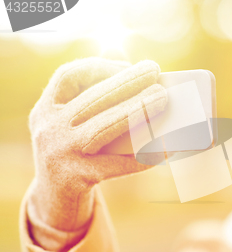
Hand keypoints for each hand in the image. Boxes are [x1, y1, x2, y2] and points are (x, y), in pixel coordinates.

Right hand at [26, 58, 166, 250]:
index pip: (68, 76)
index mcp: (46, 109)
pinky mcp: (77, 178)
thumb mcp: (70, 120)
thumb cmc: (73, 149)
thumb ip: (89, 90)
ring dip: (135, 110)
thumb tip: (120, 54)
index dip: (98, 67)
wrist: (54, 198)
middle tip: (155, 70)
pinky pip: (117, 165)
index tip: (126, 64)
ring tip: (162, 98)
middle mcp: (48, 129)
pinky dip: (143, 156)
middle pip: (92, 100)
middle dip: (126, 82)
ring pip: (102, 129)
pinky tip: (166, 148)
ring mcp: (61, 155)